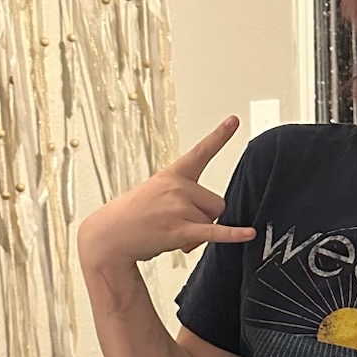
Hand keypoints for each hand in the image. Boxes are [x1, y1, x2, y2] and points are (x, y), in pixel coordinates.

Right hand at [78, 117, 256, 268]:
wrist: (108, 236)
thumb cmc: (132, 216)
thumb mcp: (155, 194)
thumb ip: (183, 199)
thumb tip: (206, 223)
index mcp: (172, 174)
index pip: (200, 152)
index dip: (219, 136)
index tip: (234, 120)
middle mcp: (177, 187)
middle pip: (216, 204)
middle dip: (204, 217)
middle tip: (177, 223)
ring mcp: (179, 207)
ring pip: (212, 221)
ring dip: (198, 233)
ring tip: (172, 234)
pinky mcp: (180, 230)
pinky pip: (214, 232)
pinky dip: (233, 235)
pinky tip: (247, 233)